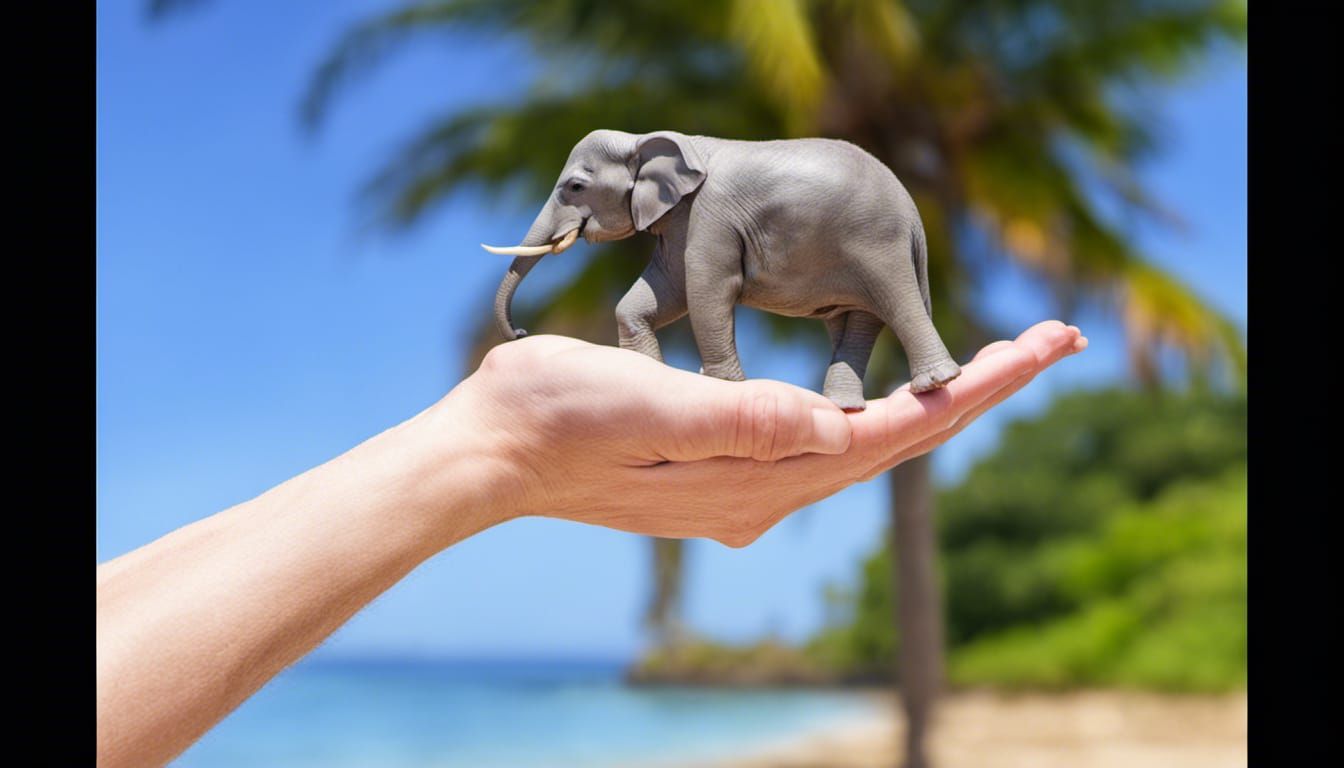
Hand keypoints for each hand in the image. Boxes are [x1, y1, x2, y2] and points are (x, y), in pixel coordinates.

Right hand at [434, 320, 1085, 546]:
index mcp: (759, 470)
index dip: (974, 386)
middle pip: (900, 436)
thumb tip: (831, 427)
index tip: (1043, 346)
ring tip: (1002, 360)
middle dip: (981, 388)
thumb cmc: (558, 416)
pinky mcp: (724, 469)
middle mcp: (767, 488)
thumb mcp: (643, 404)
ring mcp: (747, 485)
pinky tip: (894, 399)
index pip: (895, 429)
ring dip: (939, 399)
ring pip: (872, 440)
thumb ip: (735, 418)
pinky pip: (828, 442)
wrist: (494, 453)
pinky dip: (881, 411)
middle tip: (1055, 339)